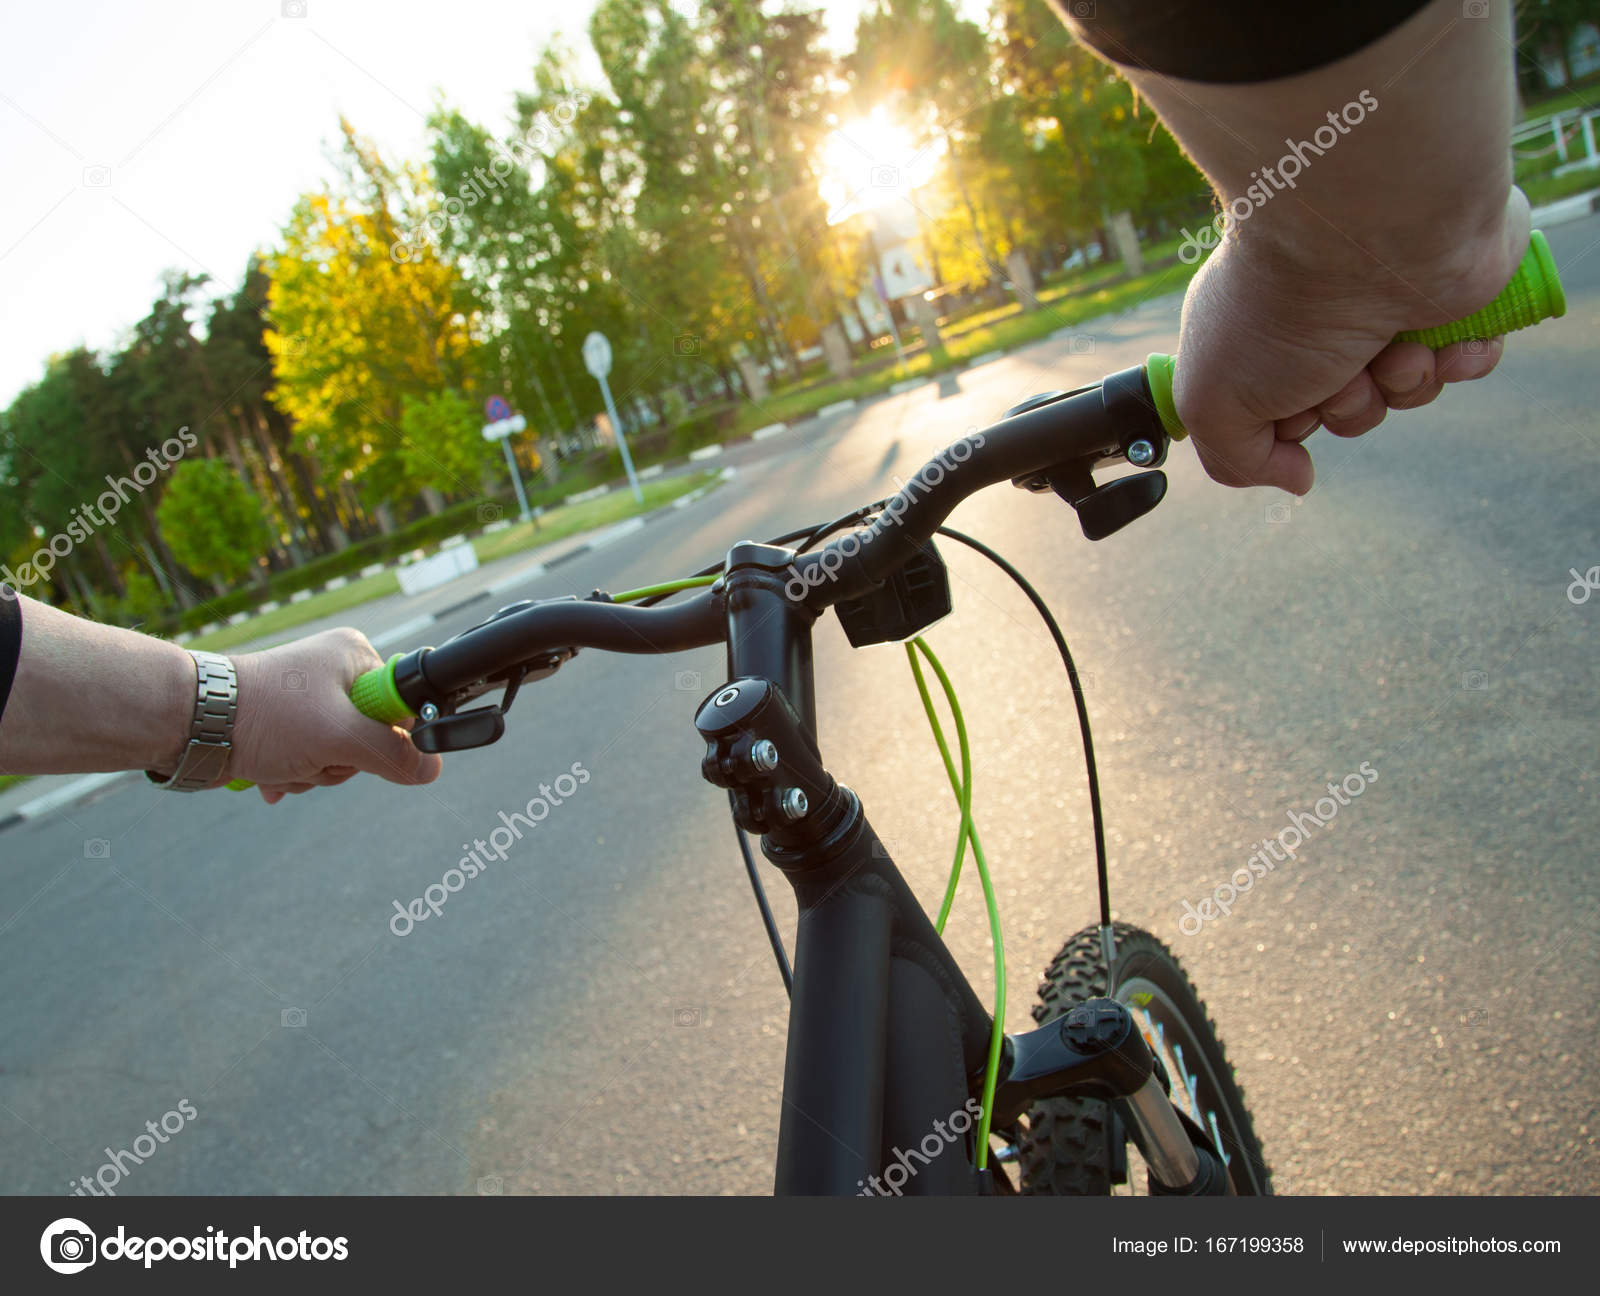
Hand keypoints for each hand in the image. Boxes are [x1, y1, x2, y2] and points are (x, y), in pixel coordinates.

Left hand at [227, 627, 441, 804]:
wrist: (189, 724)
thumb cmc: (264, 717)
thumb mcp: (340, 737)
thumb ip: (393, 754)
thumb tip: (432, 770)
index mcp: (355, 656)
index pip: (401, 705)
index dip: (383, 736)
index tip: (353, 744)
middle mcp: (334, 673)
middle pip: (370, 737)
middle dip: (339, 762)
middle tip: (311, 754)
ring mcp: (309, 700)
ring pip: (338, 755)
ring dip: (312, 773)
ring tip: (283, 761)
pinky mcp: (285, 725)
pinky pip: (310, 759)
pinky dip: (293, 774)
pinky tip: (270, 774)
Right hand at [1171, 189, 1530, 493]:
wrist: (1364, 232)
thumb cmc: (1275, 312)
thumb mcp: (1211, 405)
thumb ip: (1234, 462)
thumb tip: (1299, 478)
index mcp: (1259, 335)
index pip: (1279, 412)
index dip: (1284, 426)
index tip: (1280, 406)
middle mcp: (1322, 319)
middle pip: (1345, 409)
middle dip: (1346, 406)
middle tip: (1336, 373)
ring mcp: (1388, 305)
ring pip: (1406, 390)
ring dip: (1397, 384)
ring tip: (1385, 347)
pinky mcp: (1452, 296)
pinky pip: (1468, 362)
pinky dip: (1457, 363)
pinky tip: (1435, 340)